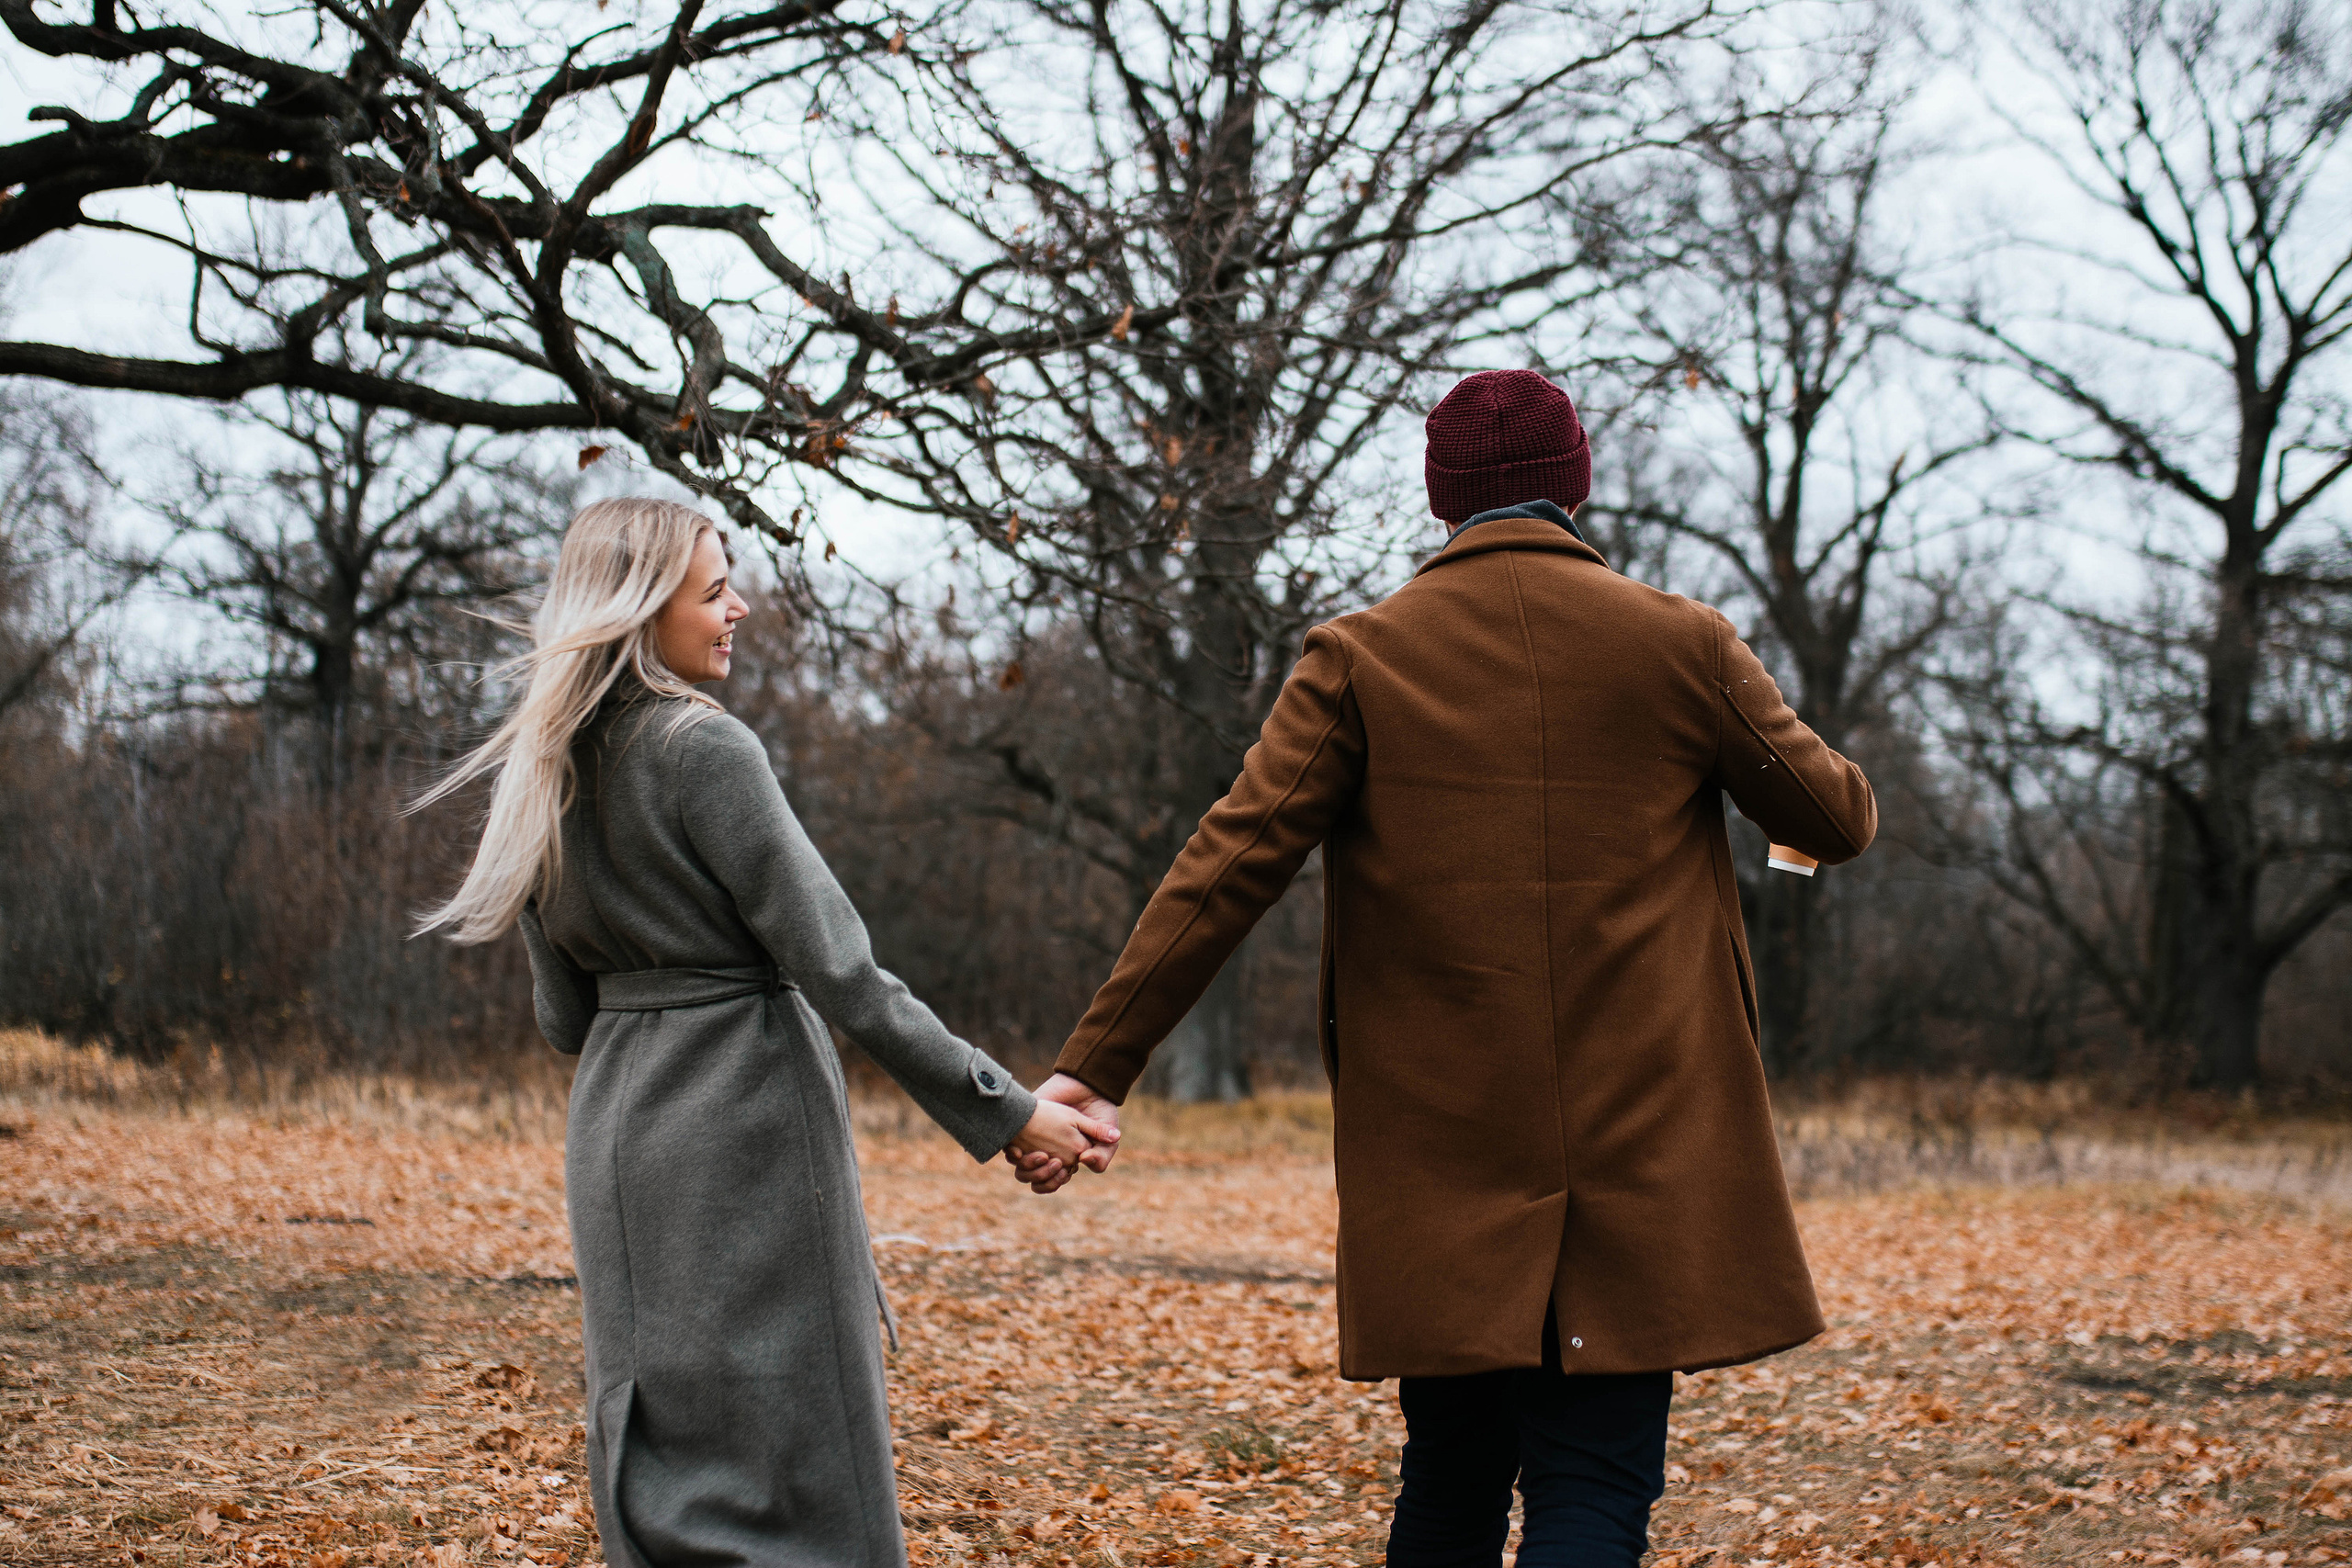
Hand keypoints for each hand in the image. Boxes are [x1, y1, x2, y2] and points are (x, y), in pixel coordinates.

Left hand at [1006, 1073, 1121, 1194]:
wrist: (1088, 1085)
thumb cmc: (1099, 1111)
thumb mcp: (1107, 1136)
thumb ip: (1102, 1155)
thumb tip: (1085, 1161)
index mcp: (1066, 1160)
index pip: (1052, 1181)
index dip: (1055, 1182)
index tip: (1064, 1172)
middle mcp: (1048, 1153)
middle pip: (1035, 1179)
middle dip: (1042, 1177)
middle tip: (1055, 1162)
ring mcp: (1034, 1141)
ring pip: (1021, 1169)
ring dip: (1029, 1168)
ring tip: (1043, 1155)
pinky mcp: (1023, 1127)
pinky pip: (1010, 1151)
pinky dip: (1014, 1155)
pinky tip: (1022, 1149)